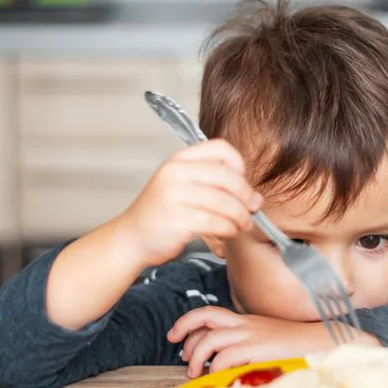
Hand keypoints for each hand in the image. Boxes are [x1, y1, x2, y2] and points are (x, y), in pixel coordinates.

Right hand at [117, 140, 260, 267]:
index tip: (243, 183)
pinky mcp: (179, 219)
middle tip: (251, 208)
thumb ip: (215, 186)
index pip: (221, 148)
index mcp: (179, 160)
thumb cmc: (160, 214)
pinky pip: (217, 222)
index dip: (240, 165)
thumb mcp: (181, 188)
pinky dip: (229, 229)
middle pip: (228, 176)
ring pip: (226, 202)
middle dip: (246, 195)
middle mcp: (176, 173)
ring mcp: (176, 195)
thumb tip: (256, 197)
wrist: (131, 238)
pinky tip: (228, 233)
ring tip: (242, 224)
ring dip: (241, 216)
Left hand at [167, 306, 378, 377]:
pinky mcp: (257, 348)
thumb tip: (231, 366)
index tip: (177, 337)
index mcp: (247, 320)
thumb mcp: (270, 342)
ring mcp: (251, 334)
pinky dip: (215, 368)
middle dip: (184, 333)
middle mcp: (245, 324)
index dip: (188, 323)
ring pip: (210, 339)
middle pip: (203, 318)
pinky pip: (225, 356)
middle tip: (181, 353)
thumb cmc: (301, 347)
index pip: (210, 313)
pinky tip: (217, 377)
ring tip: (195, 372)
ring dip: (196, 356)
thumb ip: (251, 347)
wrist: (327, 342)